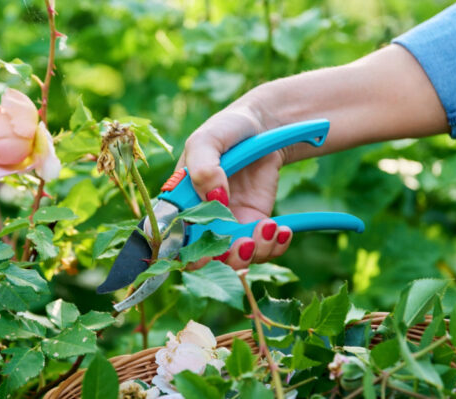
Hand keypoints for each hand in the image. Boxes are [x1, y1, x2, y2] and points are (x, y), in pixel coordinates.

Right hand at [177, 105, 291, 269]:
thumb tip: (214, 198)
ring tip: (270, 227)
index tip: (209, 251)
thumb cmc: (227, 129)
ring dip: (256, 251)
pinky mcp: (253, 225)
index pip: (173, 240)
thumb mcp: (207, 140)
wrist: (263, 126)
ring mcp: (228, 225)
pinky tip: (282, 228)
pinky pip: (262, 248)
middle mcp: (200, 219)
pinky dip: (274, 245)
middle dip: (227, 258)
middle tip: (245, 243)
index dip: (188, 254)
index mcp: (180, 202)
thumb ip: (203, 168)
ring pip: (236, 259)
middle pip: (204, 258)